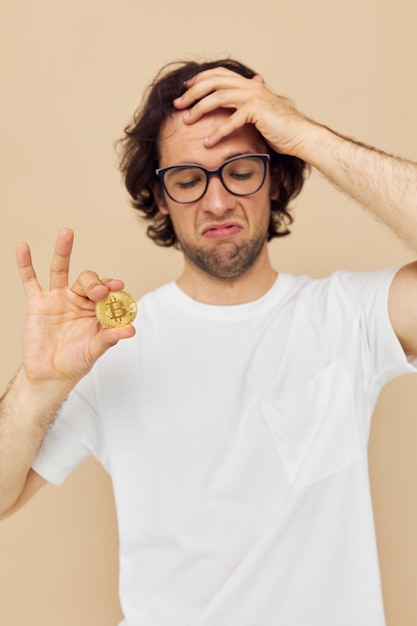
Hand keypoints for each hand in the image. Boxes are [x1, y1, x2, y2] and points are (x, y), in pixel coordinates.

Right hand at [16, 228, 134, 389]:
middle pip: (88, 280)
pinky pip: (30, 280)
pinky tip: (23, 247)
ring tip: (67, 232)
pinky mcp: (38, 303)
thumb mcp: (95, 350)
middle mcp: (79, 300)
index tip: (117, 286)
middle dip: (94, 282)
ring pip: (60, 270)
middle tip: (99, 292)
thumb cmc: (76, 361)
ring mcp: (58, 299)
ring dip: (63, 250)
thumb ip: (111, 338)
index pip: (107, 292)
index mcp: (96, 309)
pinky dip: (26, 264)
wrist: (50, 375)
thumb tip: (131, 329)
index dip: (112, 287)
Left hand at [173, 66, 315, 157]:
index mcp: (250, 85)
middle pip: (213, 81)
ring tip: (186, 121)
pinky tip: (207, 143)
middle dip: (192, 92)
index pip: (219, 74)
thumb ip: (248, 107)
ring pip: (218, 96)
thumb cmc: (281, 130)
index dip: (200, 78)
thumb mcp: (261, 114)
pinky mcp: (257, 111)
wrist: (301, 136)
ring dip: (199, 109)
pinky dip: (217, 132)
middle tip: (178, 104)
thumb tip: (242, 103)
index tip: (185, 89)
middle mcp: (250, 86)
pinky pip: (231, 120)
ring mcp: (254, 96)